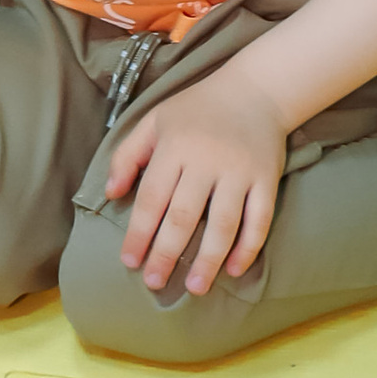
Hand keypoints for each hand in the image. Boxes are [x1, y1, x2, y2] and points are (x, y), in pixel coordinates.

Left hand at [103, 64, 286, 292]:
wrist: (256, 89)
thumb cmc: (197, 108)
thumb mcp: (155, 120)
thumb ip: (128, 154)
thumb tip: (110, 192)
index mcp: (174, 146)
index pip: (151, 197)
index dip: (139, 232)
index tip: (129, 261)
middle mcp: (206, 160)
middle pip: (184, 215)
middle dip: (167, 253)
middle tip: (154, 283)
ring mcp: (239, 171)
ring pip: (223, 223)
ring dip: (208, 259)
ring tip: (194, 287)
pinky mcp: (266, 179)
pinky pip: (259, 219)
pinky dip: (248, 247)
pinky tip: (234, 269)